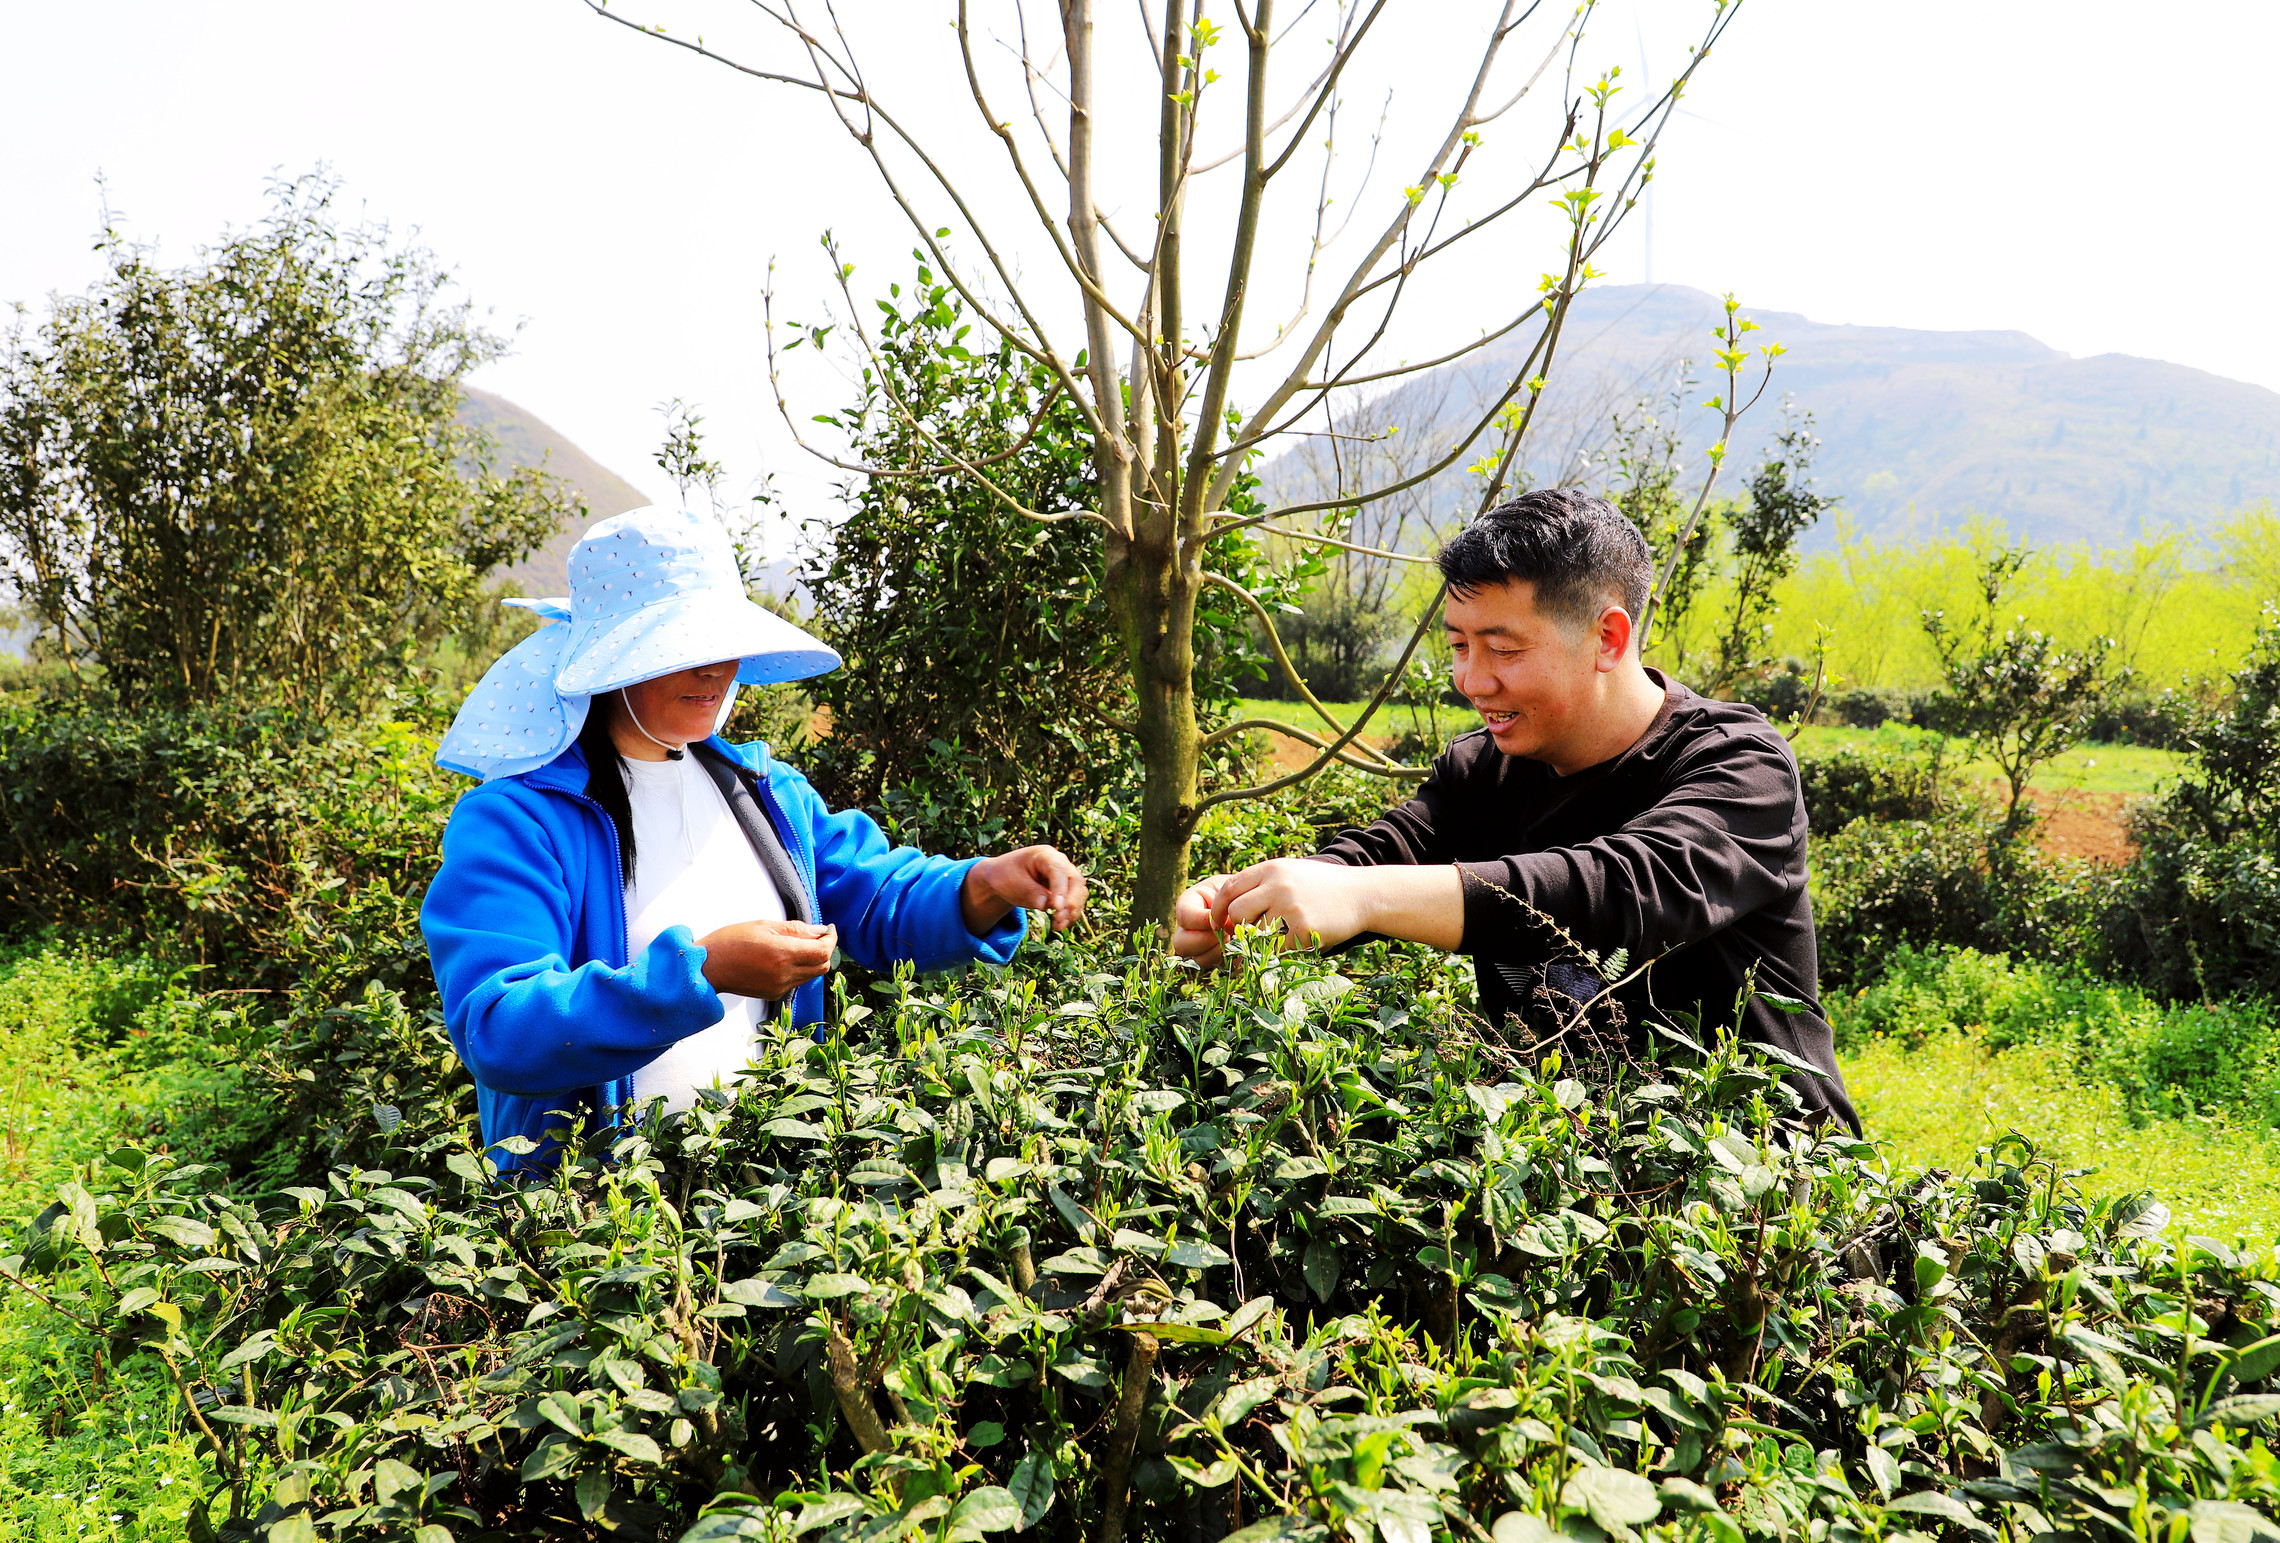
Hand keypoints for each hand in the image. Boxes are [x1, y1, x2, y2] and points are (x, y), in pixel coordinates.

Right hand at [697, 920, 837, 1001]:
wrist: (708, 967)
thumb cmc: (731, 942)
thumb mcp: (764, 926)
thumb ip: (795, 929)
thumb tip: (820, 931)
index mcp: (783, 954)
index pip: (823, 951)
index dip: (831, 939)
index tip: (829, 929)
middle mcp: (785, 974)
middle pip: (822, 966)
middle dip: (825, 950)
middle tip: (819, 936)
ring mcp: (780, 987)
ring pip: (811, 975)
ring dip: (813, 960)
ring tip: (800, 945)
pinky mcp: (773, 994)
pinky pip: (797, 982)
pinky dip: (800, 969)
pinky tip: (786, 958)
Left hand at [963, 845, 1087, 933]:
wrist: (1003, 878)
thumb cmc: (1006, 875)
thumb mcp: (1013, 882)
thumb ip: (1030, 892)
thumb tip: (1045, 904)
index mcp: (1045, 855)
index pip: (1059, 870)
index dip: (1060, 889)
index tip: (1057, 907)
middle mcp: (1060, 863)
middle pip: (1076, 881)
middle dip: (1071, 902)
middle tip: (1058, 919)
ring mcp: (1065, 876)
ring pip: (1079, 893)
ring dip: (1072, 911)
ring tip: (1057, 925)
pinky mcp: (1067, 889)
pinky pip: (1075, 902)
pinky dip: (1070, 915)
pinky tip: (1059, 925)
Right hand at [1171, 874, 1234, 965]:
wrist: (1251, 898)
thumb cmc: (1240, 889)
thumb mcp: (1230, 889)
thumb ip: (1223, 903)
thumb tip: (1224, 926)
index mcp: (1189, 904)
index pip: (1184, 916)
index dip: (1201, 920)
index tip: (1220, 918)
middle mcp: (1189, 927)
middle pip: (1181, 944)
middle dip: (1205, 941)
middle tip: (1225, 933)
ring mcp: (1199, 944)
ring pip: (1197, 958)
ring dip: (1217, 951)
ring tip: (1232, 939)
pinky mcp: (1214, 956)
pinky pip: (1215, 965)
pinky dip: (1227, 958)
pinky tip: (1237, 946)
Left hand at [1204, 858, 1377, 954]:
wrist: (1362, 895)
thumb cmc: (1321, 886)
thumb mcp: (1290, 873)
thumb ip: (1261, 885)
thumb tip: (1227, 910)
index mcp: (1271, 869)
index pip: (1229, 888)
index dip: (1218, 908)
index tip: (1218, 923)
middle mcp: (1278, 885)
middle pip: (1237, 912)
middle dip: (1237, 928)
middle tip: (1244, 938)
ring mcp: (1291, 908)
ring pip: (1255, 933)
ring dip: (1258, 943)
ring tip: (1270, 944)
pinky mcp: (1304, 929)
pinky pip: (1276, 948)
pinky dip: (1277, 953)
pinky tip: (1287, 949)